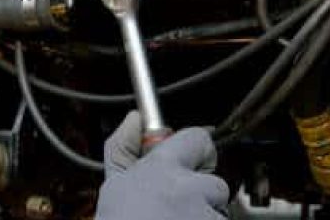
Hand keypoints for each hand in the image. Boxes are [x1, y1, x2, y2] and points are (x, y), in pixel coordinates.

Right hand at [95, 111, 229, 219]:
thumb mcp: (112, 187)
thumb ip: (124, 150)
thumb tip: (134, 119)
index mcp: (162, 169)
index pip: (198, 140)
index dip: (195, 153)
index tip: (188, 165)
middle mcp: (190, 189)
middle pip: (213, 183)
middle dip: (200, 197)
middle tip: (172, 212)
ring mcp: (207, 216)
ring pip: (217, 213)